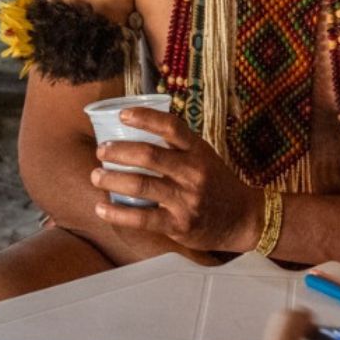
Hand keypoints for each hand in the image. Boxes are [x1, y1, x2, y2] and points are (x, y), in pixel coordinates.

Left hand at [91, 107, 263, 252]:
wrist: (243, 218)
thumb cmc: (215, 183)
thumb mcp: (203, 156)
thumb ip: (176, 146)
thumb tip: (134, 130)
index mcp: (198, 151)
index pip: (171, 127)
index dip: (145, 118)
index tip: (123, 115)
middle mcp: (193, 173)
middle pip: (150, 156)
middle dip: (119, 152)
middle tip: (101, 150)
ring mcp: (187, 199)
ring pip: (142, 186)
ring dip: (112, 180)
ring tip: (95, 176)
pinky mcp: (180, 224)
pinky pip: (143, 219)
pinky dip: (118, 214)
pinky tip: (101, 209)